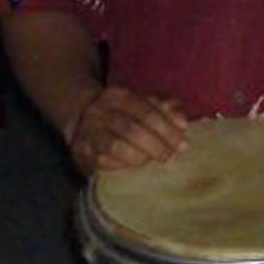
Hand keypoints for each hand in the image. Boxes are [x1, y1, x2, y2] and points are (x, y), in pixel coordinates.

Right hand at [68, 86, 190, 174]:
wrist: (81, 120)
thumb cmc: (122, 114)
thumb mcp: (142, 104)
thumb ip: (165, 110)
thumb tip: (182, 122)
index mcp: (116, 95)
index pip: (145, 110)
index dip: (166, 128)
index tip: (182, 143)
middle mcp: (99, 112)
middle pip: (131, 129)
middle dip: (156, 145)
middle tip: (171, 156)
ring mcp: (88, 132)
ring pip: (116, 147)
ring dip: (139, 157)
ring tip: (152, 161)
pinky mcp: (81, 152)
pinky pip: (103, 163)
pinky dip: (122, 166)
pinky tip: (133, 168)